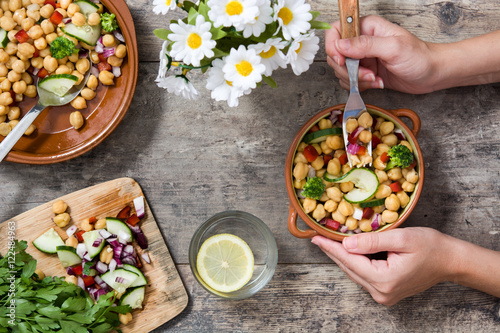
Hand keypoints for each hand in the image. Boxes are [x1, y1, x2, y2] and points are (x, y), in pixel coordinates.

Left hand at [311, 228, 455, 304]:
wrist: (450, 261)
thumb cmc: (430, 246)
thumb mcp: (401, 238)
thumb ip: (372, 242)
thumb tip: (346, 244)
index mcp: (384, 279)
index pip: (350, 261)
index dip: (331, 248)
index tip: (315, 238)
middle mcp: (381, 292)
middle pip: (349, 268)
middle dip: (333, 252)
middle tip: (317, 238)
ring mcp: (384, 295)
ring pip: (355, 272)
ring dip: (342, 257)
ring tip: (328, 242)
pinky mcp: (386, 292)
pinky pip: (363, 275)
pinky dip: (354, 262)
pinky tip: (347, 251)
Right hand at [326, 15, 437, 93]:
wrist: (432, 74)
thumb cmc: (419, 57)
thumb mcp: (393, 48)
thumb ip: (365, 45)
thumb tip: (340, 45)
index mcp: (367, 27)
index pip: (336, 30)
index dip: (334, 47)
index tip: (342, 61)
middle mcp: (362, 41)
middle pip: (336, 54)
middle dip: (348, 69)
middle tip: (367, 74)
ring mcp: (362, 57)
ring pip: (341, 70)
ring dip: (356, 79)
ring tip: (376, 79)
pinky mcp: (365, 72)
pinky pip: (349, 80)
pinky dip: (360, 86)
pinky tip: (377, 83)